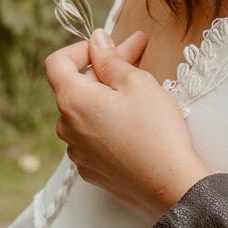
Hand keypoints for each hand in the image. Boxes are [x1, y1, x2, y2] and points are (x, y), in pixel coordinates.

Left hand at [46, 30, 212, 217]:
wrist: (171, 186)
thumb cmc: (156, 131)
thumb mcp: (137, 83)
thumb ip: (111, 59)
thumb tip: (97, 42)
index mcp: (72, 101)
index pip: (57, 63)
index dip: (80, 48)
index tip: (106, 46)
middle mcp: (66, 128)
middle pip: (76, 88)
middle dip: (104, 70)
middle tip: (138, 55)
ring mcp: (78, 152)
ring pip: (86, 113)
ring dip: (106, 97)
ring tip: (139, 92)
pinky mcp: (92, 171)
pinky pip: (93, 137)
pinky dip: (108, 124)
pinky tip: (135, 124)